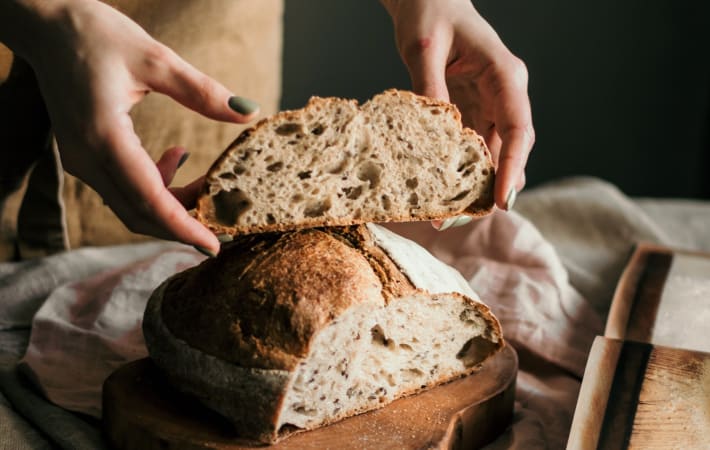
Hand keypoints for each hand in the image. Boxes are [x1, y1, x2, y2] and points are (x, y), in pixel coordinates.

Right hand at [1, 0, 259, 254]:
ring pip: (131, 204)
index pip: (148, 200)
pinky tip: (177, 157)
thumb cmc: (95, 35)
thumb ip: (202, 91)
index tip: (213, 246)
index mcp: (103, 137)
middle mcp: (86, 158)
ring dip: (171, 204)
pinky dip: (155, 185)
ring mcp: (80, 160)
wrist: (46, 26)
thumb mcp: (155, 59)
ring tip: (207, 183)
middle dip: (182, 223)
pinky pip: (123, 187)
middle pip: (138, 213)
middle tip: (223, 222)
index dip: (182, 228)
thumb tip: (249, 112)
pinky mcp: (84, 155)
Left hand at [382, 0, 533, 210]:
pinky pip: (475, 148)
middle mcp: (505, 94)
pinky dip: (463, 171)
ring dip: (476, 185)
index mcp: (504, 74)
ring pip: (494, 154)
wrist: (428, 0)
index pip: (519, 127)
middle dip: (493, 187)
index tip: (502, 200)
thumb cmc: (430, 13)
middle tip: (460, 219)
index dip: (513, 167)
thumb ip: (429, 86)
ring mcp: (491, 104)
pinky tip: (444, 192)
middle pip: (511, 149)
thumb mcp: (423, 47)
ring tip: (448, 215)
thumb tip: (434, 131)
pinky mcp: (474, 112)